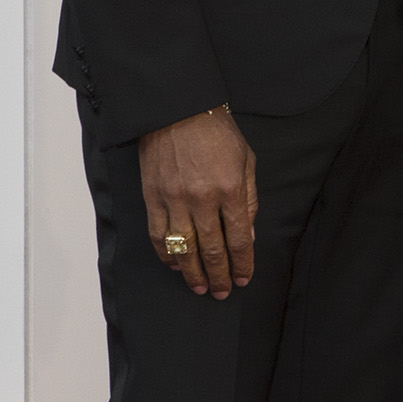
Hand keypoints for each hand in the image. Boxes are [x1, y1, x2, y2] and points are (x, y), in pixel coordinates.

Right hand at [139, 106, 257, 296]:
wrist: (177, 109)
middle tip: (222, 292)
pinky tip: (175, 265)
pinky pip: (159, 235)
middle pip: (212, 250)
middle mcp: (202, 199)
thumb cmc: (216, 131)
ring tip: (200, 288)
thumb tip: (249, 236)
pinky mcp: (153, 198)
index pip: (239, 239)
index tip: (244, 278)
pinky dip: (167, 255)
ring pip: (185, 249)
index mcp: (230, 189)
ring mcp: (174, 200)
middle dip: (219, 276)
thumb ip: (249, 199)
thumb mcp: (246, 160)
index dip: (243, 264)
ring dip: (193, 273)